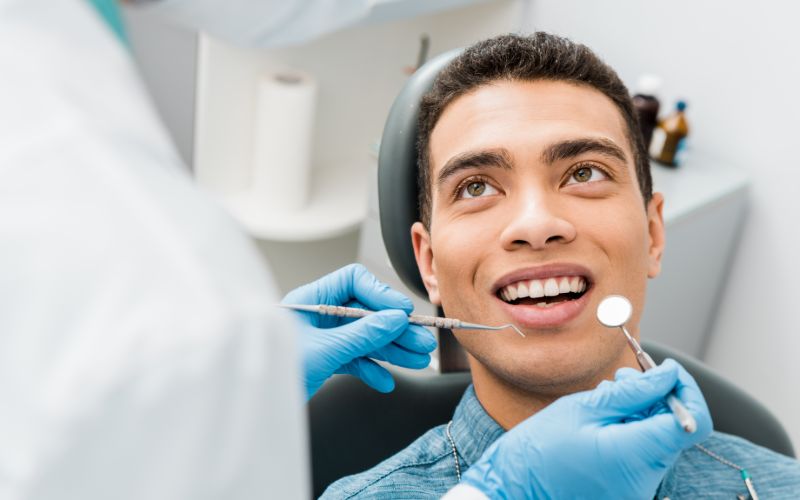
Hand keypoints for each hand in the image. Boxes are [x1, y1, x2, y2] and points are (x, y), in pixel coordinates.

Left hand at [282, 264, 436, 399]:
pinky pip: (354, 359)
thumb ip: (362, 334)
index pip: (353, 282)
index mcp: (310, 300)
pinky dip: (370, 369)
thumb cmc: (273, 372)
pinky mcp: (323, 360)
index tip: (402, 312)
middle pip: (365, 312)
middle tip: (420, 341)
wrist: (254, 406)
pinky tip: (384, 381)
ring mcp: (321, 338)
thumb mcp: (324, 350)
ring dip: (390, 350)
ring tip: (415, 360)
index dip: (381, 294)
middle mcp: (317, 316)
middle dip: (394, 329)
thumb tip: (394, 320)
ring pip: (364, 338)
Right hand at [462, 359, 712, 499]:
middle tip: (622, 379)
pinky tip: (602, 421)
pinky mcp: (627, 492)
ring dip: (641, 412)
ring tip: (604, 399)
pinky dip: (630, 431)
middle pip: (674, 429)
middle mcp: (645, 480)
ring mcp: (637, 490)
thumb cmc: (538, 450)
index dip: (684, 389)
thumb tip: (669, 375)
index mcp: (634, 456)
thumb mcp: (582, 408)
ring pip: (658, 439)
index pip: (692, 422)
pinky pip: (643, 455)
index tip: (664, 370)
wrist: (512, 490)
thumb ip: (633, 392)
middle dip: (656, 397)